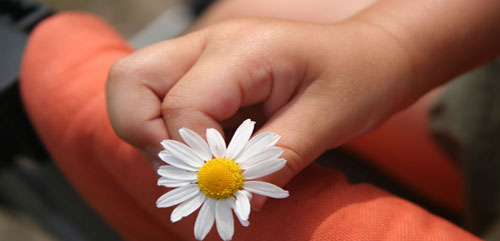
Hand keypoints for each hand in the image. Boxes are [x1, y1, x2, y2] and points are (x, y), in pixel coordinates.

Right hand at [106, 18, 412, 208]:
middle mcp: (209, 43)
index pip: (181, 106)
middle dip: (144, 135)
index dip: (195, 156)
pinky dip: (171, 133)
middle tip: (191, 169)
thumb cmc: (358, 78)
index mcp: (242, 49)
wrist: (371, 55)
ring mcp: (203, 54)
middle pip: (130, 80)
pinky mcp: (206, 72)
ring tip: (203, 162)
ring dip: (155, 135)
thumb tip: (236, 200)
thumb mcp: (327, 122)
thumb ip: (275, 161)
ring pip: (136, 89)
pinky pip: (161, 100)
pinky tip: (212, 149)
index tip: (224, 184)